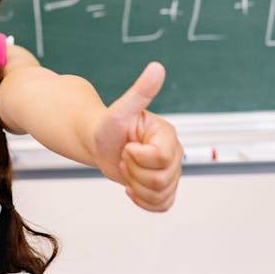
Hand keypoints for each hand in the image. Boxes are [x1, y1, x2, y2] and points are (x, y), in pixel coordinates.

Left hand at [92, 62, 182, 211]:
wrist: (99, 144)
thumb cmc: (108, 125)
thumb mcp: (121, 109)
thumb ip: (141, 91)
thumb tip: (157, 67)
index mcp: (168, 135)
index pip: (161, 158)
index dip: (137, 157)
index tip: (126, 146)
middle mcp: (175, 154)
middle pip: (160, 180)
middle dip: (134, 172)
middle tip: (124, 157)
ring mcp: (171, 173)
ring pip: (160, 194)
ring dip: (136, 186)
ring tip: (127, 169)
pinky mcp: (164, 188)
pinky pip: (162, 205)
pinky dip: (143, 200)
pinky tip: (132, 186)